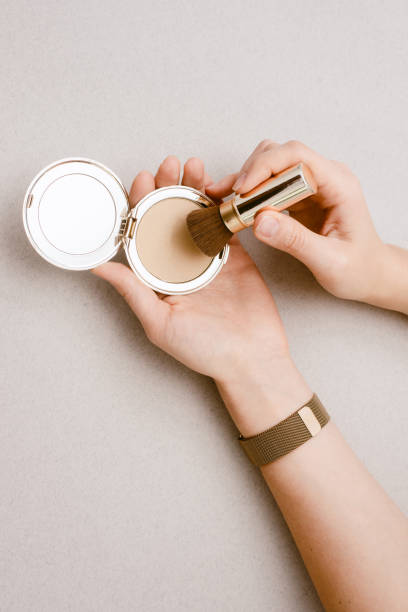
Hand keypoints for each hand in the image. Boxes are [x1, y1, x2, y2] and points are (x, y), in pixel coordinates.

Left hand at [93, 156, 310, 435]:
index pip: (143, 232)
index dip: (140, 203)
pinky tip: (219, 185)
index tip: (142, 178)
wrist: (252, 359)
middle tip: (170, 165)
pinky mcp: (234, 256)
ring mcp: (208, 257)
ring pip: (196, 214)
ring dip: (194, 188)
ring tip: (194, 167)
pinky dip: (222, 203)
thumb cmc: (205, 350)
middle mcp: (179, 263)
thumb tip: (99, 267)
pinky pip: (225, 224)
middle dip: (167, 186)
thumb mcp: (160, 323)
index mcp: (158, 276)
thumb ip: (133, 291)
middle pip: (169, 216)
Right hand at [207, 140, 385, 303]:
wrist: (369, 274)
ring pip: (271, 165)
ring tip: (227, 201)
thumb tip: (259, 220)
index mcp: (339, 185)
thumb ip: (295, 241)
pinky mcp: (299, 196)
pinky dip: (250, 192)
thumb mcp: (329, 261)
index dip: (264, 167)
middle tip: (232, 201)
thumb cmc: (359, 268)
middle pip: (280, 154)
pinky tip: (235, 205)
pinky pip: (270, 184)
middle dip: (251, 173)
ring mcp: (311, 185)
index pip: (297, 156)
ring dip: (247, 180)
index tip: (242, 190)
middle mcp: (326, 177)